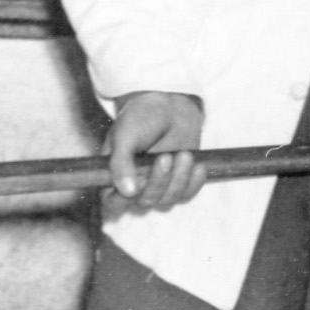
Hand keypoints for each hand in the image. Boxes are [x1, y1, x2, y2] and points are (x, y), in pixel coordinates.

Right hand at [106, 91, 205, 211]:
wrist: (169, 106)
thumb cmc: (140, 117)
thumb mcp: (125, 135)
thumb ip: (121, 163)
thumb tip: (127, 192)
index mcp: (113, 176)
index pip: (112, 203)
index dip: (122, 201)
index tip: (135, 186)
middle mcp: (134, 186)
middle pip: (144, 203)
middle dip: (157, 182)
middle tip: (165, 157)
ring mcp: (157, 186)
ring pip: (167, 200)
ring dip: (178, 178)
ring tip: (184, 154)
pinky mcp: (178, 184)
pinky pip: (186, 194)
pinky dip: (193, 181)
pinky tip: (196, 164)